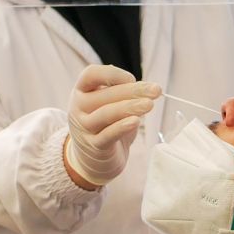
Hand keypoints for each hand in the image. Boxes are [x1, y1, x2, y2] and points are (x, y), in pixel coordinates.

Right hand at [65, 64, 159, 188]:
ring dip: (130, 107)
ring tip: (150, 104)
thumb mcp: (109, 104)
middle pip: (104, 95)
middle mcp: (78, 108)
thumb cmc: (105, 125)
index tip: (132, 79)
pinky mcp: (94, 146)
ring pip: (106, 114)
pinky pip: (108, 134)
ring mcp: (84, 128)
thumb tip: (144, 86)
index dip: (112, 74)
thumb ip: (121, 93)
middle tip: (155, 90)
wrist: (93, 159)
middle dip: (132, 91)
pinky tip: (136, 121)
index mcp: (81, 92)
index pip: (91, 74)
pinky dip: (122, 127)